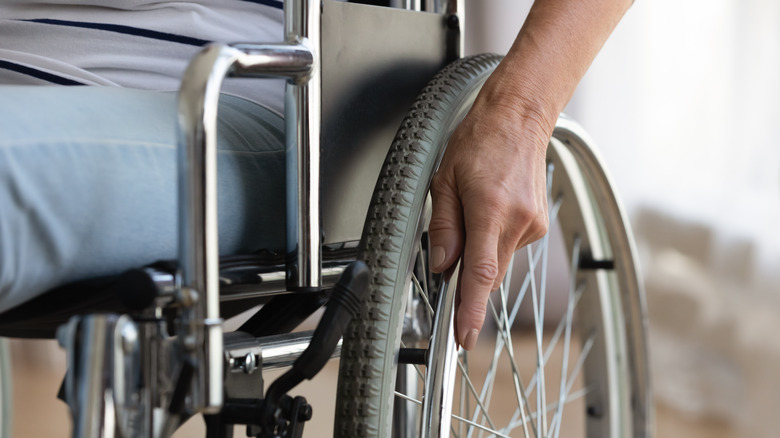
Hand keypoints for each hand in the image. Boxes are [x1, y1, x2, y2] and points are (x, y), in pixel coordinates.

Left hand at [428, 92, 551, 350]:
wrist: (520, 117)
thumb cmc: (479, 141)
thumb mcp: (443, 180)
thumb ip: (442, 227)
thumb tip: (440, 265)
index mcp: (490, 210)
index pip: (480, 273)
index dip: (470, 309)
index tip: (463, 336)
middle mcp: (517, 222)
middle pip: (488, 274)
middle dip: (466, 277)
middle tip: (449, 255)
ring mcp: (532, 225)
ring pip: (498, 262)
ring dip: (480, 253)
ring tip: (472, 212)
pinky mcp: (538, 225)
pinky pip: (508, 248)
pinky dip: (493, 242)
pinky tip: (488, 212)